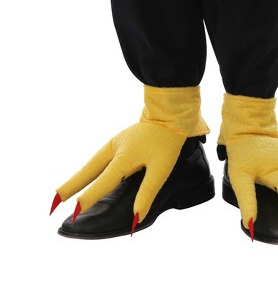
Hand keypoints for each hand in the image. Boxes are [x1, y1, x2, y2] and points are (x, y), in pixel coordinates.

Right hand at [50, 85, 209, 232]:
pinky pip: (99, 159)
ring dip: (79, 178)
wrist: (167, 117)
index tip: (74, 212)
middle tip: (55, 200)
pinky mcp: (118, 142)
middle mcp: (114, 150)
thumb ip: (147, 192)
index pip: (103, 182)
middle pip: (88, 171)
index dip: (89, 197)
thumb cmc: (166, 142)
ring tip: (64, 191)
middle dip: (71, 186)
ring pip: (92, 164)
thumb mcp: (161, 168)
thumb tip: (136, 216)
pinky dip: (90, 170)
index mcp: (124, 158)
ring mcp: (114, 144)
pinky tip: (89, 176)